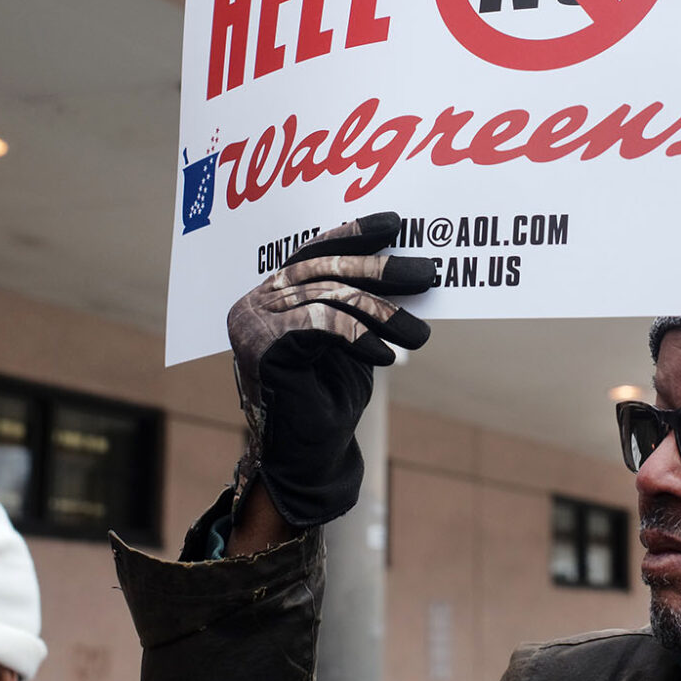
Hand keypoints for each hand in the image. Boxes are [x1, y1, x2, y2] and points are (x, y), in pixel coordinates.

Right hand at [227, 213, 431, 529]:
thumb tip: (408, 265)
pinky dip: (360, 337)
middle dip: (379, 270)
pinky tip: (386, 356)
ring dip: (382, 313)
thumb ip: (362, 302)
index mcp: (270, 294)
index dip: (353, 234)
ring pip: (330, 297)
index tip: (394, 222)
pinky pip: (323, 326)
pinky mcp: (264, 346)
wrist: (306, 457)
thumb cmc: (329, 396)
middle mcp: (254, 303)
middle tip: (426, 273)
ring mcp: (254, 323)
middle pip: (324, 269)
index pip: (313, 252)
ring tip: (419, 332)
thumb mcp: (353, 337)